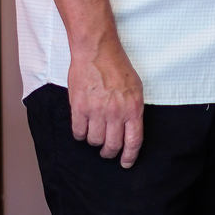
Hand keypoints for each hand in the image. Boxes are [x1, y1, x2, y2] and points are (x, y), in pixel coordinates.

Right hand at [68, 35, 144, 167]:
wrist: (96, 51)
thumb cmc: (117, 66)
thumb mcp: (135, 88)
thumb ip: (133, 109)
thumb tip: (130, 128)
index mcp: (133, 108)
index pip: (134, 141)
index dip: (129, 156)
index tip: (125, 163)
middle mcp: (116, 112)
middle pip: (112, 145)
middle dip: (109, 153)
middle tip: (107, 152)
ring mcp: (97, 111)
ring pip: (94, 140)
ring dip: (94, 141)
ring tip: (94, 134)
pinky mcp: (79, 108)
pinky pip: (78, 132)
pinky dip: (79, 134)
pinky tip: (82, 128)